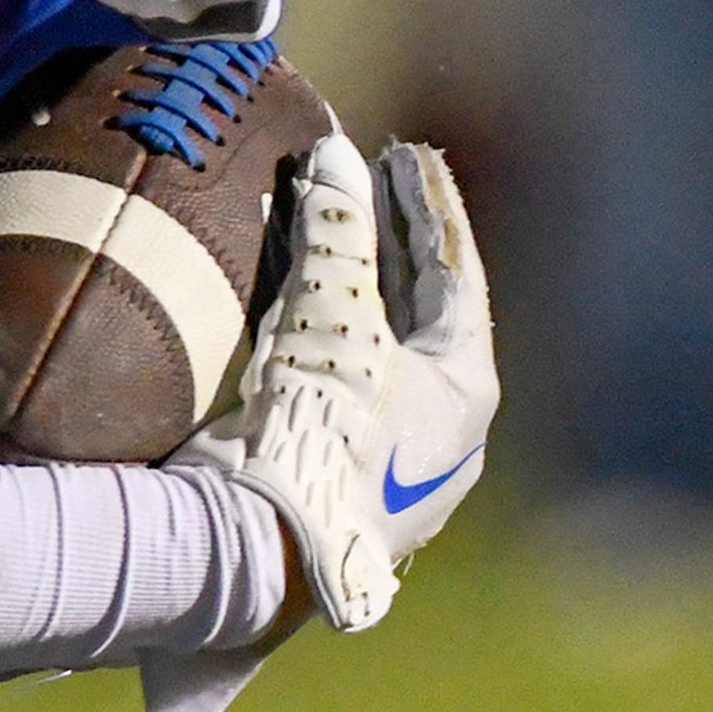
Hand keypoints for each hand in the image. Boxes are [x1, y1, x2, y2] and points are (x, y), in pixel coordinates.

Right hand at [179, 131, 495, 631]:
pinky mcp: (325, 468)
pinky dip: (310, 321)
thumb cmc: (312, 433)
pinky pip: (327, 373)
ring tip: (322, 215)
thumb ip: (337, 237)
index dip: (428, 206)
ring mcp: (382, 454)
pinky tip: (281, 284)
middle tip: (369, 177)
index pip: (455, 274)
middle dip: (390, 239)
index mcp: (464, 392)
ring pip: (370, 340)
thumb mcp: (331, 324)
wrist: (248, 558)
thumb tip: (335, 154)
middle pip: (417, 308)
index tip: (407, 153)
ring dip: (345, 277)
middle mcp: (436, 427)